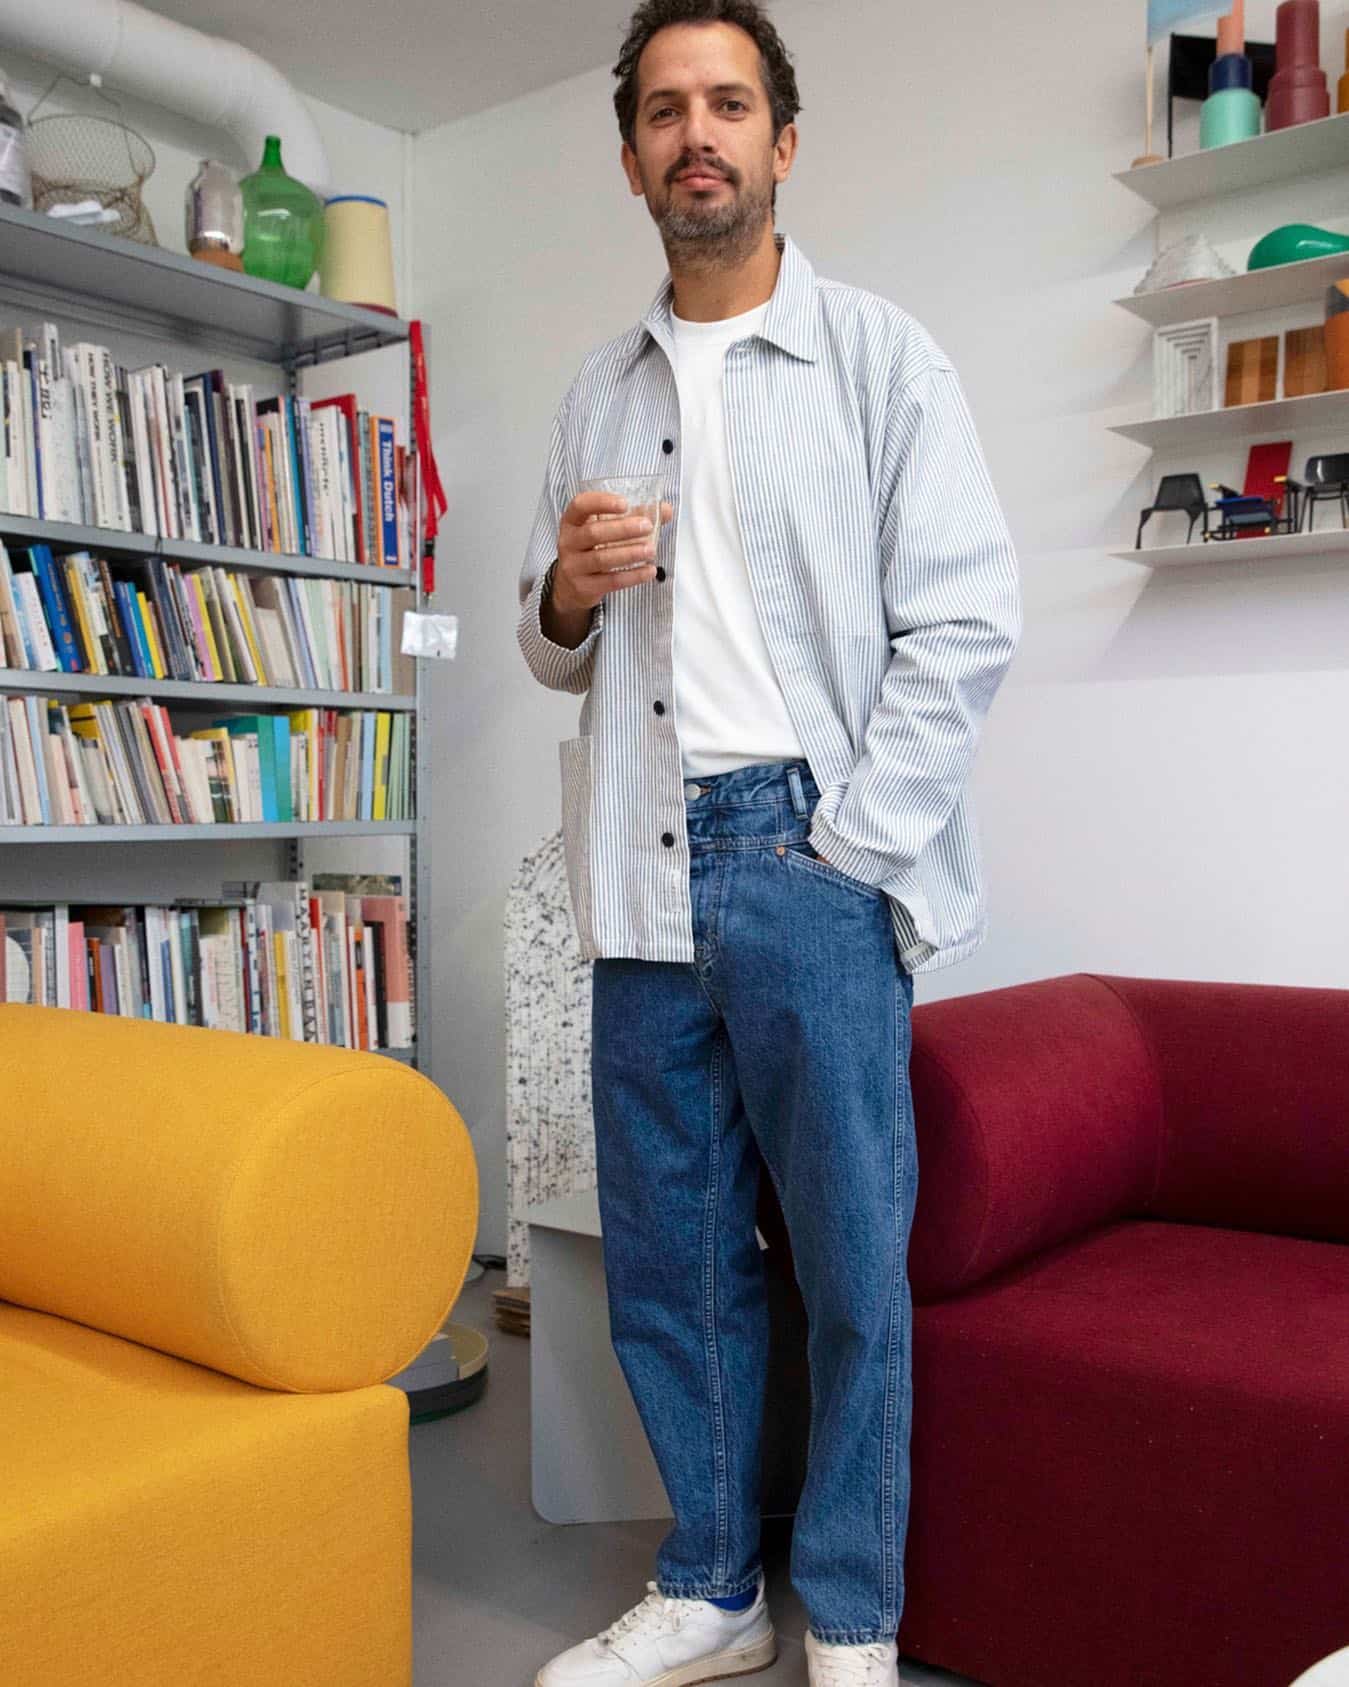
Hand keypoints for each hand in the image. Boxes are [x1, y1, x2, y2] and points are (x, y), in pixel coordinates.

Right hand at [552, 493, 674, 614]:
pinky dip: (632, 576)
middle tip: (647, 526)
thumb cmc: (593, 548)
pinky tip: (649, 571)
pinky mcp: (584, 587)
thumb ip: (634, 516)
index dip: (601, 502)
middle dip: (622, 529)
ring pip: (601, 559)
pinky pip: (610, 581)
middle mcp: (568, 542)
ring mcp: (573, 566)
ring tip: (651, 551)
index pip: (581, 505)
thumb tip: (665, 509)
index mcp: (572, 521)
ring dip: (629, 554)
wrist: (571, 585)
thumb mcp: (605, 528)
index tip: (625, 504)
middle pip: (593, 533)